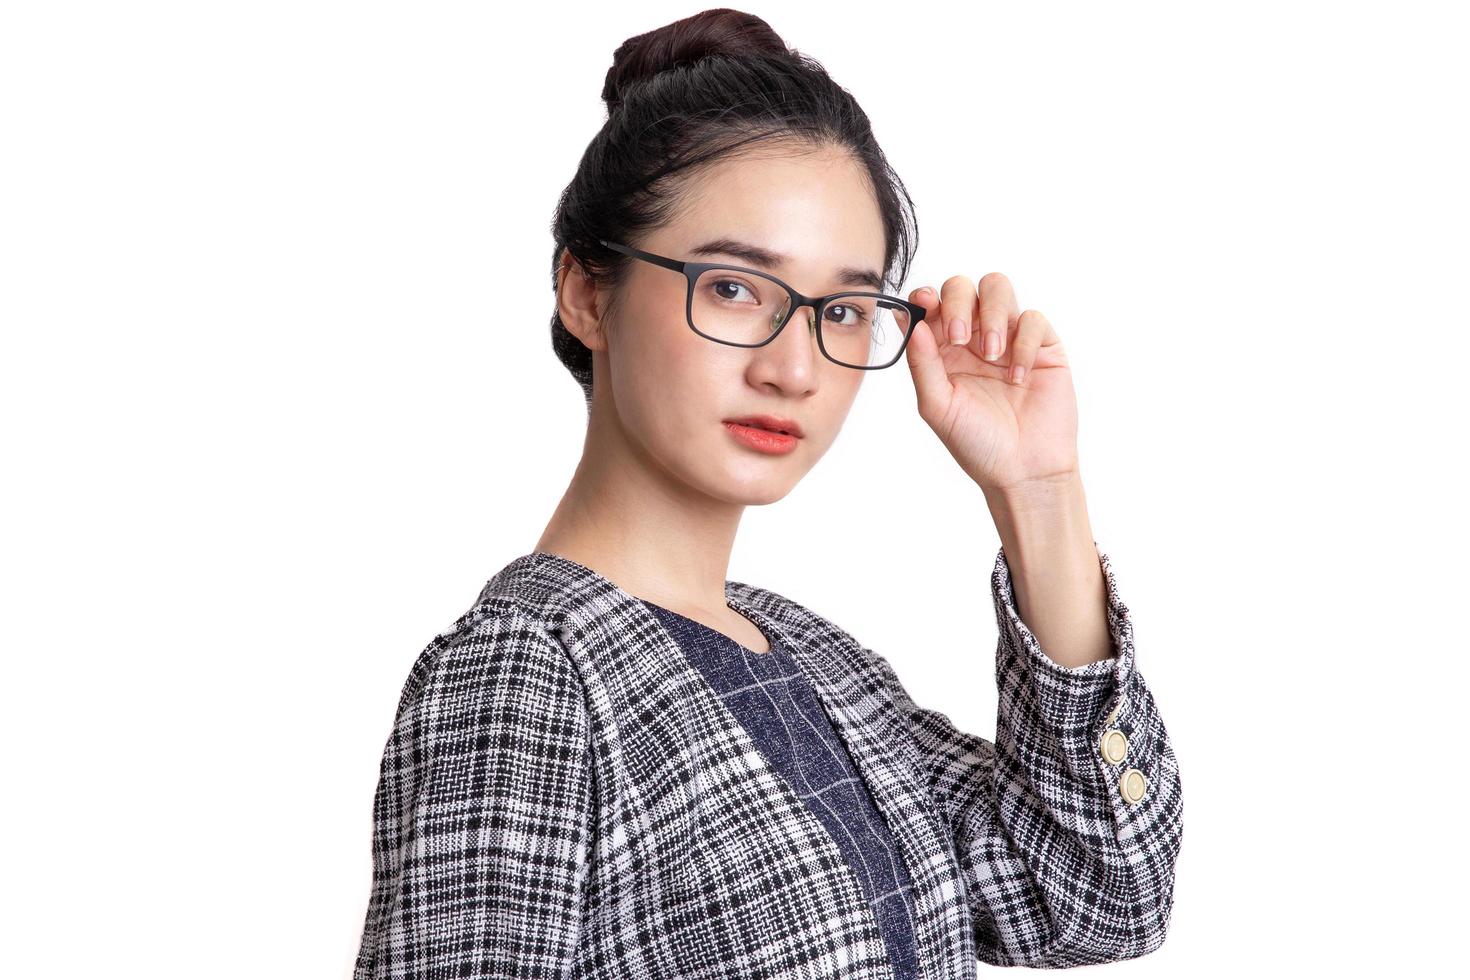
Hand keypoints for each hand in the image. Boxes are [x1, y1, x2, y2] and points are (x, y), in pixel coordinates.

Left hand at [902, 272, 1079, 492]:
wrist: (1022, 470)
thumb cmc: (976, 443)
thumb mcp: (937, 406)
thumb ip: (922, 364)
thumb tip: (911, 321)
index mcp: (942, 349)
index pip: (930, 305)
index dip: (924, 297)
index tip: (923, 304)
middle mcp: (974, 336)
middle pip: (962, 286)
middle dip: (957, 303)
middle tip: (958, 338)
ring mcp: (1009, 337)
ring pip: (997, 287)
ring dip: (991, 314)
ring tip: (991, 354)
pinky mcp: (1042, 346)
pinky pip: (1032, 318)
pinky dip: (1023, 343)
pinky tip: (1018, 378)